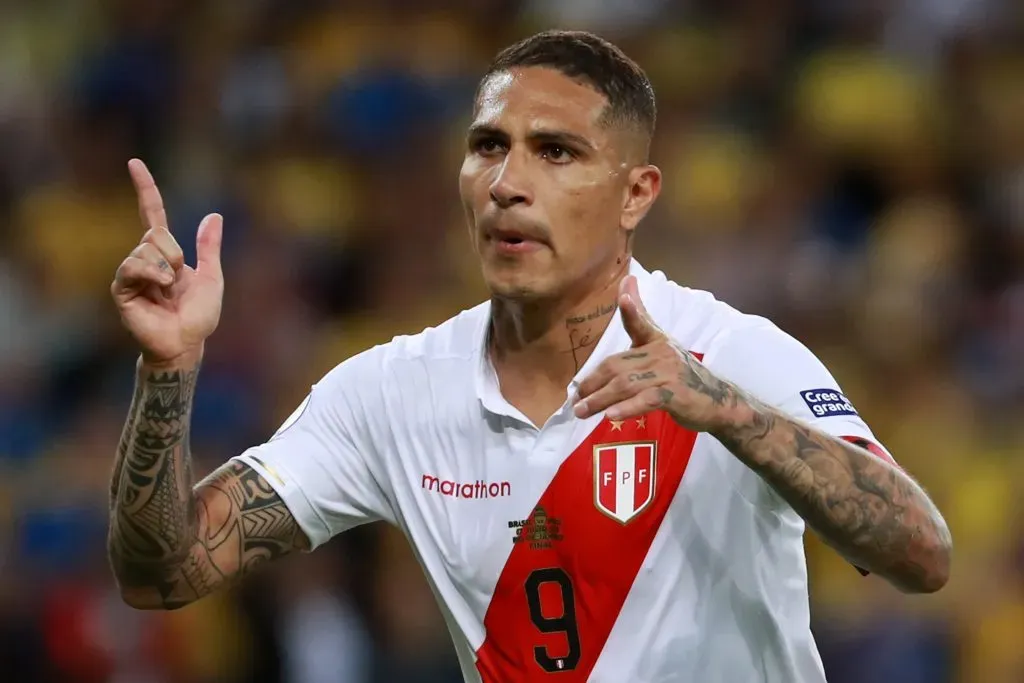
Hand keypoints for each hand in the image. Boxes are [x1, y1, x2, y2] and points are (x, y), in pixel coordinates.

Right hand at [111, 159, 223, 365]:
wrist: (187, 342)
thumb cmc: (199, 316)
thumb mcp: (212, 276)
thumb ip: (209, 247)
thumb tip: (214, 215)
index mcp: (165, 253)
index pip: (152, 214)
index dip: (145, 189)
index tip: (134, 162)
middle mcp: (144, 258)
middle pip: (156, 233)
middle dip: (175, 253)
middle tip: (177, 280)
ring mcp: (131, 273)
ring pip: (147, 247)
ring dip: (166, 268)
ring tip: (168, 290)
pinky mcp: (121, 288)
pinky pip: (133, 265)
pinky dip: (153, 274)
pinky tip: (160, 289)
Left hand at [573, 276, 739, 431]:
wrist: (717, 401)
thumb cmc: (681, 376)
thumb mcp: (660, 349)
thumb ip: (640, 322)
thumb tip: (626, 282)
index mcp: (657, 341)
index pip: (640, 324)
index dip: (632, 310)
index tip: (623, 297)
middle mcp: (662, 353)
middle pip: (618, 366)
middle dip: (593, 383)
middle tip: (575, 399)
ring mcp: (669, 374)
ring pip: (626, 385)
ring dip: (600, 399)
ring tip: (582, 411)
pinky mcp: (676, 395)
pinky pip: (646, 400)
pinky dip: (627, 408)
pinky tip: (611, 415)